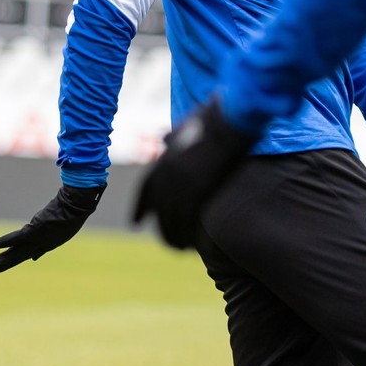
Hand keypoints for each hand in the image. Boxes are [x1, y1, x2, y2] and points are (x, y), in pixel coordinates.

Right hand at [0, 184, 105, 273]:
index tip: (29, 259)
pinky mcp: (33, 231)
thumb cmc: (75, 210)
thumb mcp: (69, 221)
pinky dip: (4, 242)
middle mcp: (44, 243)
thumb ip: (62, 223)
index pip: (38, 250)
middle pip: (22, 254)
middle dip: (8, 262)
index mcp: (53, 241)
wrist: (75, 207)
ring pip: (17, 251)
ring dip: (3, 259)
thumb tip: (62, 223)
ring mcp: (39, 238)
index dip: (31, 255)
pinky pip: (15, 238)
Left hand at [132, 98, 255, 249]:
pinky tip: (193, 246)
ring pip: (172, 219)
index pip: (146, 190)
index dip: (140, 208)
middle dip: (162, 228)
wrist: (230, 118)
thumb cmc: (215, 117)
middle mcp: (169, 174)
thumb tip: (165, 138)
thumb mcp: (187, 124)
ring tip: (179, 249)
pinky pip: (190, 220)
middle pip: (159, 210)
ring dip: (174, 236)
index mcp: (165, 159)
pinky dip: (189, 235)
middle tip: (166, 242)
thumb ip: (175, 136)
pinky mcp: (200, 191)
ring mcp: (183, 183)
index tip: (134, 223)